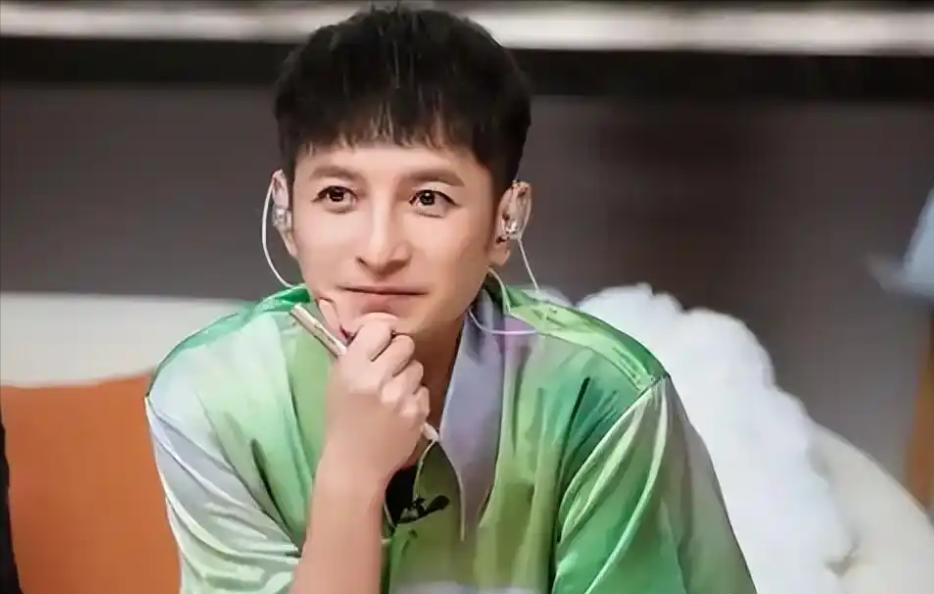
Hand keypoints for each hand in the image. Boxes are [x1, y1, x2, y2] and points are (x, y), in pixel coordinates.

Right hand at [317, 301, 429, 487]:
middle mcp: (378, 379)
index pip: (379, 328)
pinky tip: (400, 411)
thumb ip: (356, 355)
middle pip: (405, 343)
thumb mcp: (337, 383)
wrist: (355, 466)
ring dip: (407, 376)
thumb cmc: (342, 422)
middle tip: (388, 369)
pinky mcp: (418, 412)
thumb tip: (377, 329)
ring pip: (417, 366)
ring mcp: (401, 396)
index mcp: (353, 368)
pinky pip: (424, 390)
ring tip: (393, 394)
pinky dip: (414, 398)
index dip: (380, 336)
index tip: (378, 345)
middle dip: (398, 354)